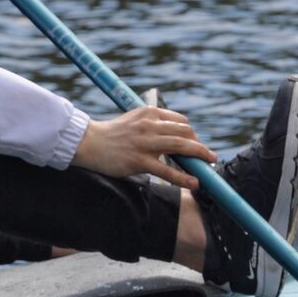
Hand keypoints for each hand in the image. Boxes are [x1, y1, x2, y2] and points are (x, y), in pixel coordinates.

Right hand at [70, 107, 216, 187]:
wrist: (88, 142)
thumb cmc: (110, 134)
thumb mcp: (133, 120)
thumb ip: (151, 124)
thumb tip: (171, 135)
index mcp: (149, 113)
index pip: (180, 122)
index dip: (192, 134)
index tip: (195, 145)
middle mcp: (150, 125)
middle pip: (186, 132)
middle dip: (199, 145)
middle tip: (207, 157)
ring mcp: (145, 143)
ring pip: (181, 147)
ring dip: (200, 156)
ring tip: (209, 165)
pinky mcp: (139, 161)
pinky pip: (167, 170)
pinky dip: (184, 177)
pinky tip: (195, 183)